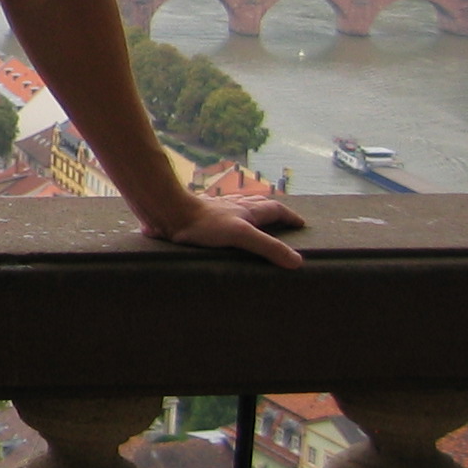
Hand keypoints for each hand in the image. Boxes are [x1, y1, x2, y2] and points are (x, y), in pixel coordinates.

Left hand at [141, 192, 305, 269]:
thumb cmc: (202, 223)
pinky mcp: (200, 217)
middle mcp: (233, 207)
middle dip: (273, 213)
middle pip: (259, 205)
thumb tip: (297, 261)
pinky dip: (228, 219)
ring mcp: (216, 210)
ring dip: (251, 213)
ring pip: (239, 208)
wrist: (167, 212)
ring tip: (256, 223)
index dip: (289, 216)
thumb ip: (268, 247)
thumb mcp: (240, 235)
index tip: (301, 224)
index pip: (275, 209)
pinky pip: (220, 215)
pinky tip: (221, 226)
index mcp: (247, 210)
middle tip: (283, 222)